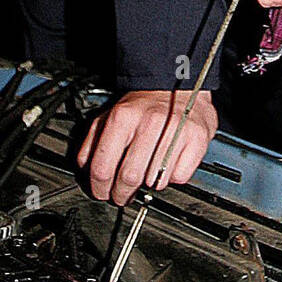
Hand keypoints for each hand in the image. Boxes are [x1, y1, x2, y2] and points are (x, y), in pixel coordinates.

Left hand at [76, 89, 217, 205]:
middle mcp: (150, 123)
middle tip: (122, 196)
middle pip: (128, 178)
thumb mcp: (111, 114)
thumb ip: (94, 140)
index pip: (103, 167)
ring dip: (148, 185)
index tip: (102, 193)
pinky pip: (179, 177)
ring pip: (155, 181)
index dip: (99, 188)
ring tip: (146, 174)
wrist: (179, 85)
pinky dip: (172, 178)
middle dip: (122, 195)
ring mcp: (175, 132)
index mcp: (123, 117)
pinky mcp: (196, 140)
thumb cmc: (145, 104)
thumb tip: (85, 166)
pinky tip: (167, 165)